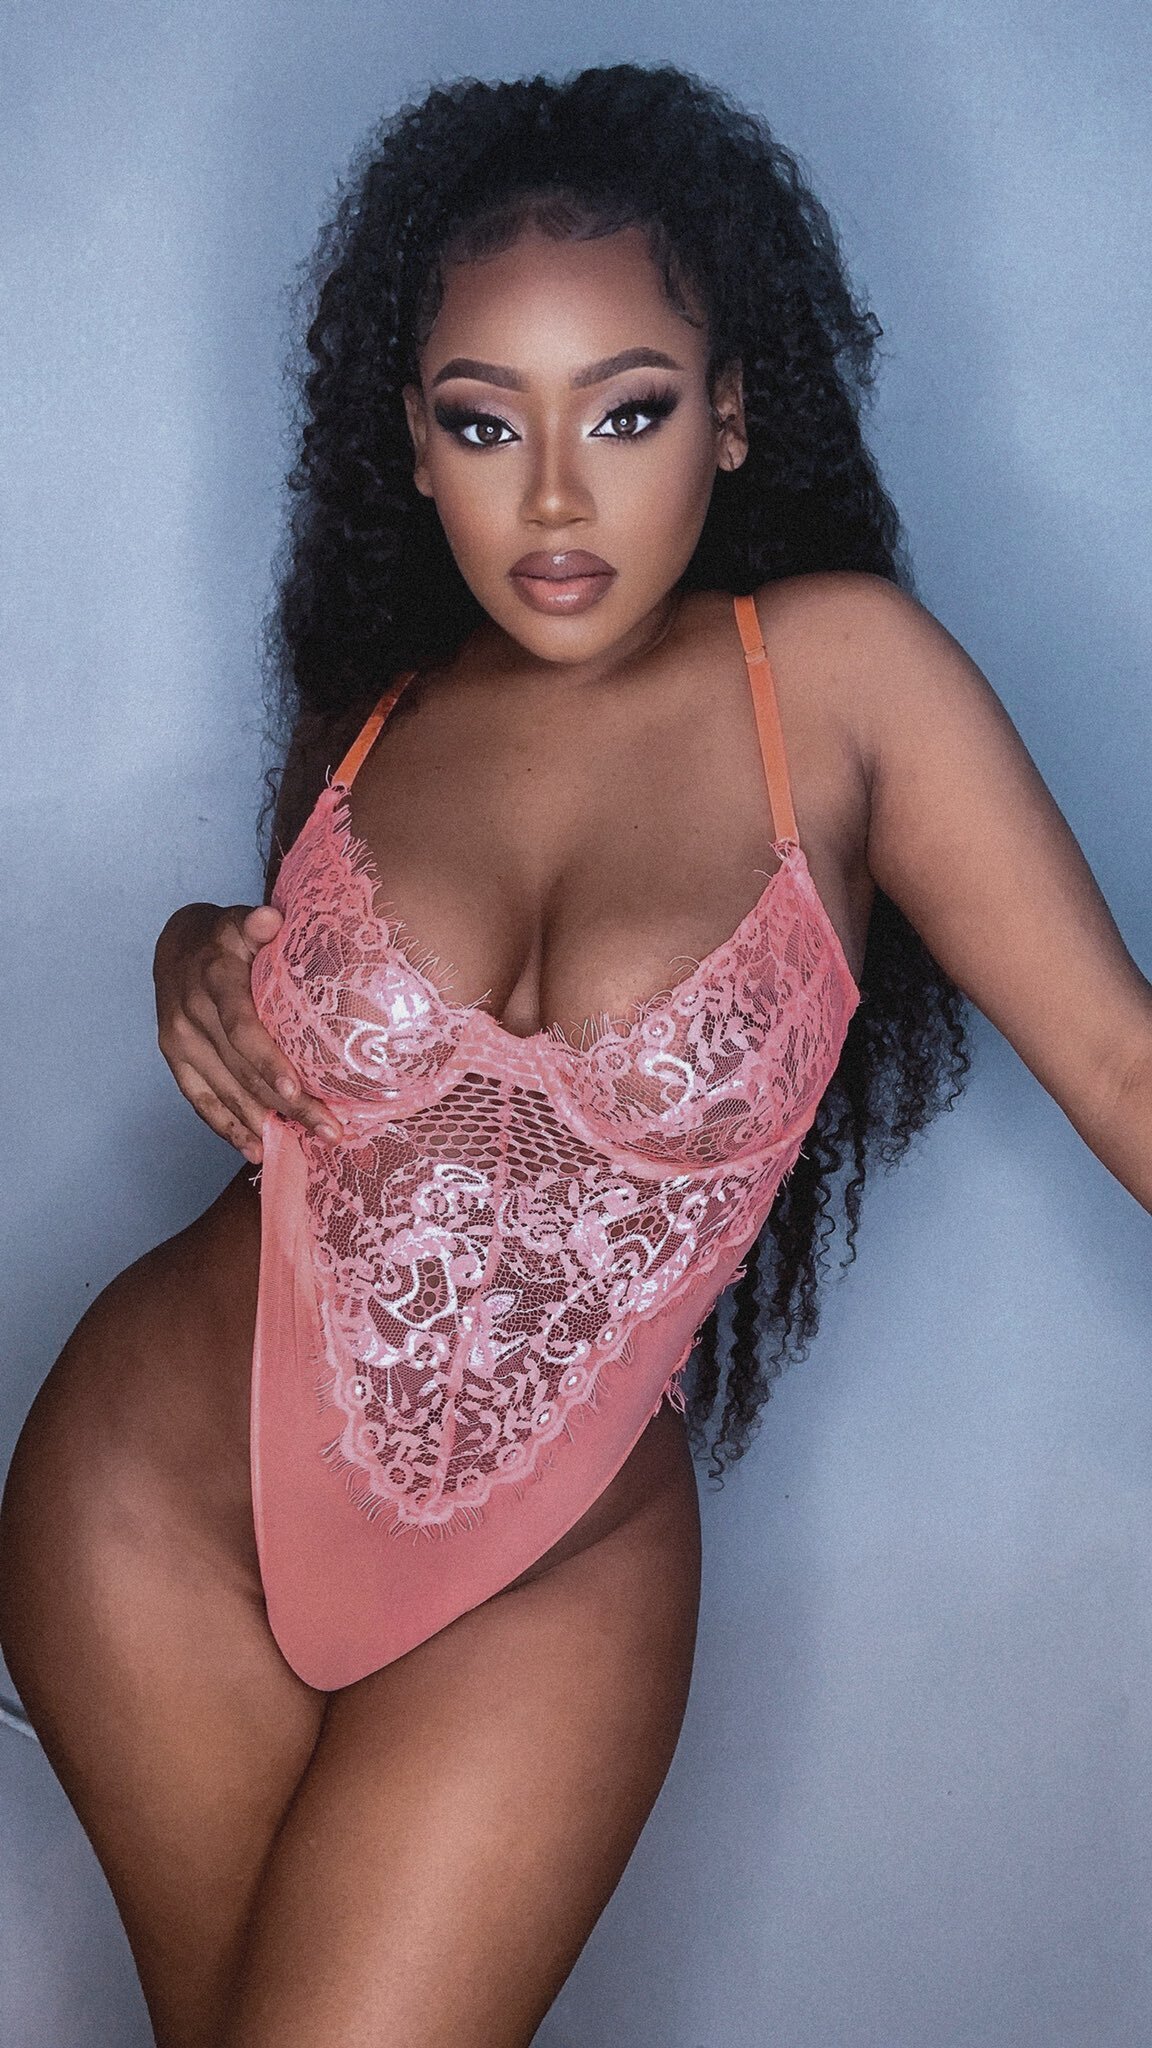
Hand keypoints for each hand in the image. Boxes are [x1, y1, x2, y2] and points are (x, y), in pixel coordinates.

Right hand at [153, 902, 342, 1164]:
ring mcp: (179, 1041)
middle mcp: (190, 1013)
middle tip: (330, 1130)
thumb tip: (270, 917)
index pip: (241, 1027)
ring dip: (264, 1124)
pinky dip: (228, 1128)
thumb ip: (257, 924)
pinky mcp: (175, 1060)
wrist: (176, 944)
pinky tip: (255, 1150)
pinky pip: (200, 1101)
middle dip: (287, 1105)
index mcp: (213, 978)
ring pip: (224, 1092)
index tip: (298, 1091)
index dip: (268, 1062)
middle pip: (241, 1069)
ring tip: (304, 1145)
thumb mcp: (241, 921)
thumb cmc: (227, 936)